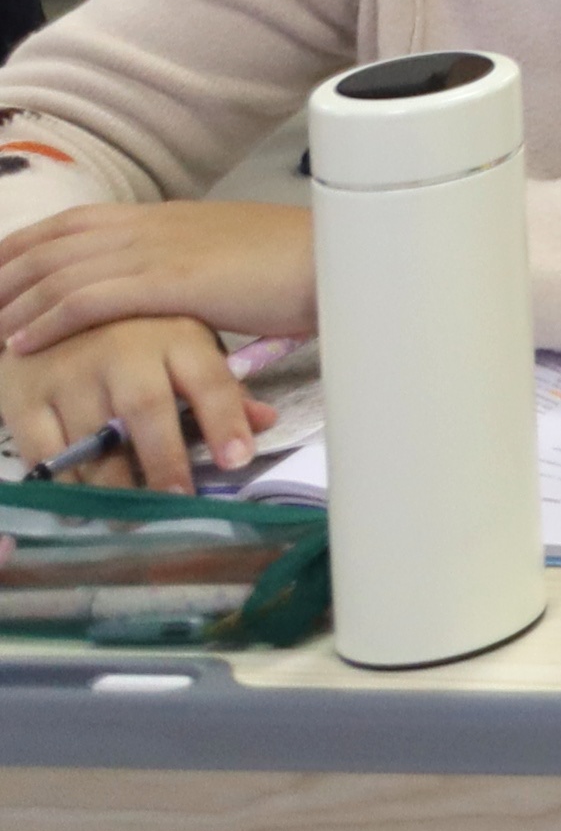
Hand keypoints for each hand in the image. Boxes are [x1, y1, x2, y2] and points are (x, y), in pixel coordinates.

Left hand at [0, 198, 318, 357]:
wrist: (344, 259)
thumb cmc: (302, 265)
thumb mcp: (234, 259)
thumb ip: (192, 269)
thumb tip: (171, 292)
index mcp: (167, 217)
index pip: (74, 225)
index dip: (25, 246)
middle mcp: (153, 225)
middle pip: (53, 243)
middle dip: (4, 274)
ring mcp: (159, 250)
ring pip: (60, 271)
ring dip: (11, 302)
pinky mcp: (170, 281)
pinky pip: (87, 299)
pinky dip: (44, 320)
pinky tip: (20, 343)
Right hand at [0, 312, 262, 486]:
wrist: (43, 314)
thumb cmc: (129, 335)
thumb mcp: (180, 345)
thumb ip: (219, 387)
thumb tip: (266, 423)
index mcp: (174, 335)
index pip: (208, 378)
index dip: (226, 420)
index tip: (238, 460)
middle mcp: (122, 349)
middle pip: (146, 408)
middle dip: (164, 461)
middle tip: (178, 502)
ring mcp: (70, 372)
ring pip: (92, 438)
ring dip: (113, 486)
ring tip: (131, 516)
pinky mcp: (24, 397)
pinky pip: (44, 453)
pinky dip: (63, 486)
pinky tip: (81, 509)